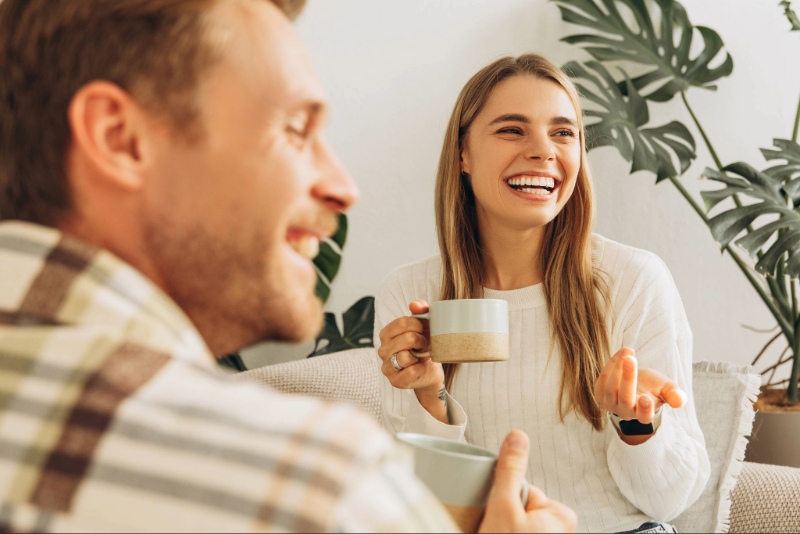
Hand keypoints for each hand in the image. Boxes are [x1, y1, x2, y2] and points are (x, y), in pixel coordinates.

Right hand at [377, 300, 445, 418]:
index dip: (418, 325)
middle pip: (406, 338)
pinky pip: (410, 372)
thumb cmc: (423, 346)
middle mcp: (382, 350)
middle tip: (424, 344)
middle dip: (421, 340)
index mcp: (386, 333)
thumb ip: (420, 310)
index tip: (424, 330)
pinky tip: (420, 368)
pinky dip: (419, 369)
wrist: (429, 370)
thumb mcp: (423, 326)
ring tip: (421, 356)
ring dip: (419, 355)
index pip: (402, 323)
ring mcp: (387, 367)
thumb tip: (414, 305)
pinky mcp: (395, 381)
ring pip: (405, 357)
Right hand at [479, 431, 576, 532]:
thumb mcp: (504, 507)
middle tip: (499, 530)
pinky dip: (509, 533)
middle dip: (506, 516)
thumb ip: (510, 471)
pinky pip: (519, 529)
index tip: (501, 517)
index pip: (524, 489)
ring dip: (505, 527)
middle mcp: (561, 527)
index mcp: (561, 514)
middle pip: (520, 504)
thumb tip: (517, 437)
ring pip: (517, 520)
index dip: (506, 502)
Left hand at [595, 347, 686, 425]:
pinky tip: (623, 353)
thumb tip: (679, 401)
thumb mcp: (667, 389)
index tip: (647, 398)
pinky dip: (611, 364)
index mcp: (644, 414)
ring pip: (610, 388)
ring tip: (628, 352)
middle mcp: (625, 411)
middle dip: (628, 379)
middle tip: (631, 360)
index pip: (644, 416)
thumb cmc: (653, 387)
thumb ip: (674, 395)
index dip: (645, 409)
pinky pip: (603, 379)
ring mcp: (610, 403)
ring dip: (618, 368)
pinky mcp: (599, 392)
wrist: (637, 382)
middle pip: (625, 399)